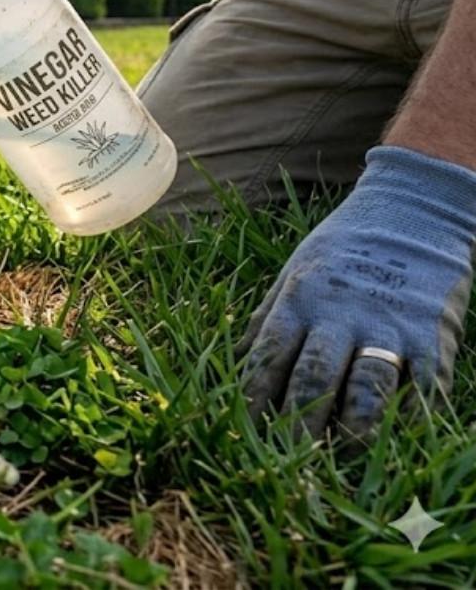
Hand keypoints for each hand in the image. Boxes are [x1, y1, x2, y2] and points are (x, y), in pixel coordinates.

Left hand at [239, 146, 475, 438]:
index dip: (254, 397)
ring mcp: (390, 327)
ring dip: (355, 426)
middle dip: (298, 423)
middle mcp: (342, 316)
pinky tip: (399, 440)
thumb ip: (268, 317)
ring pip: (368, 387)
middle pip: (314, 378)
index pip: (269, 356)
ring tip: (343, 452)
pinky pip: (424, 386)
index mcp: (301, 300)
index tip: (241, 430)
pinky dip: (412, 417)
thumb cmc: (344, 246)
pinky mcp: (434, 336)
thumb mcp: (295, 271)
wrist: (415, 211)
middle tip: (287, 460)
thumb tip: (238, 359)